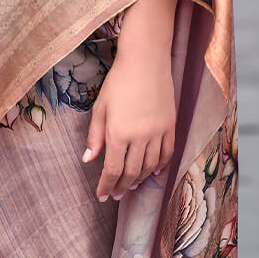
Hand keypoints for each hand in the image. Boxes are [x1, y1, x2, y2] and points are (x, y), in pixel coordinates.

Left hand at [83, 46, 175, 200]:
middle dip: (121, 186)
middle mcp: (139, 137)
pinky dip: (160, 166)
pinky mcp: (170, 126)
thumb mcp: (100, 107)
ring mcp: (157, 133)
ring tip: (131, 185)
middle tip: (116, 194)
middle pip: (131, 172)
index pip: (112, 169)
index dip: (106, 185)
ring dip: (140, 179)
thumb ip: (95, 136)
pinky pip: (167, 154)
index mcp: (118, 133)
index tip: (102, 195)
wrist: (145, 62)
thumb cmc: (118, 82)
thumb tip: (88, 159)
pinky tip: (154, 172)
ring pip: (150, 166)